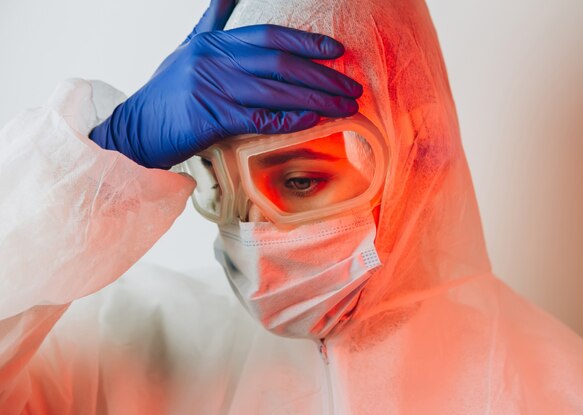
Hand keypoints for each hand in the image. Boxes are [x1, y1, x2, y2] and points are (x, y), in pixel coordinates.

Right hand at [89, 1, 361, 168]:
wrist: (135, 130)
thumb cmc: (167, 93)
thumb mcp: (189, 48)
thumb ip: (214, 20)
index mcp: (214, 42)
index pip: (269, 35)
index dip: (306, 41)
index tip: (336, 51)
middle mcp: (213, 59)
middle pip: (280, 62)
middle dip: (321, 74)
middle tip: (352, 86)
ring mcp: (211, 88)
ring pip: (275, 90)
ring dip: (315, 98)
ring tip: (345, 105)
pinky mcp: (209, 118)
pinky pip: (259, 118)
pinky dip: (289, 119)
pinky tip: (313, 119)